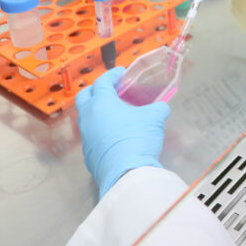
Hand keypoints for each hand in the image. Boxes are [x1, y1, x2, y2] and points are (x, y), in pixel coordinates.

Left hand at [75, 67, 169, 198]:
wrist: (126, 172)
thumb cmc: (137, 138)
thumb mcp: (154, 118)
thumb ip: (157, 108)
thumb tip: (161, 108)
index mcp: (101, 103)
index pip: (102, 82)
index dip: (112, 75)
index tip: (120, 73)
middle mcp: (88, 118)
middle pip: (84, 97)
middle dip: (95, 90)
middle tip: (110, 90)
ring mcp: (85, 137)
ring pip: (86, 118)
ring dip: (97, 112)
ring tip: (114, 114)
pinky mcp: (88, 154)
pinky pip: (91, 136)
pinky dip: (100, 130)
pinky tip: (114, 135)